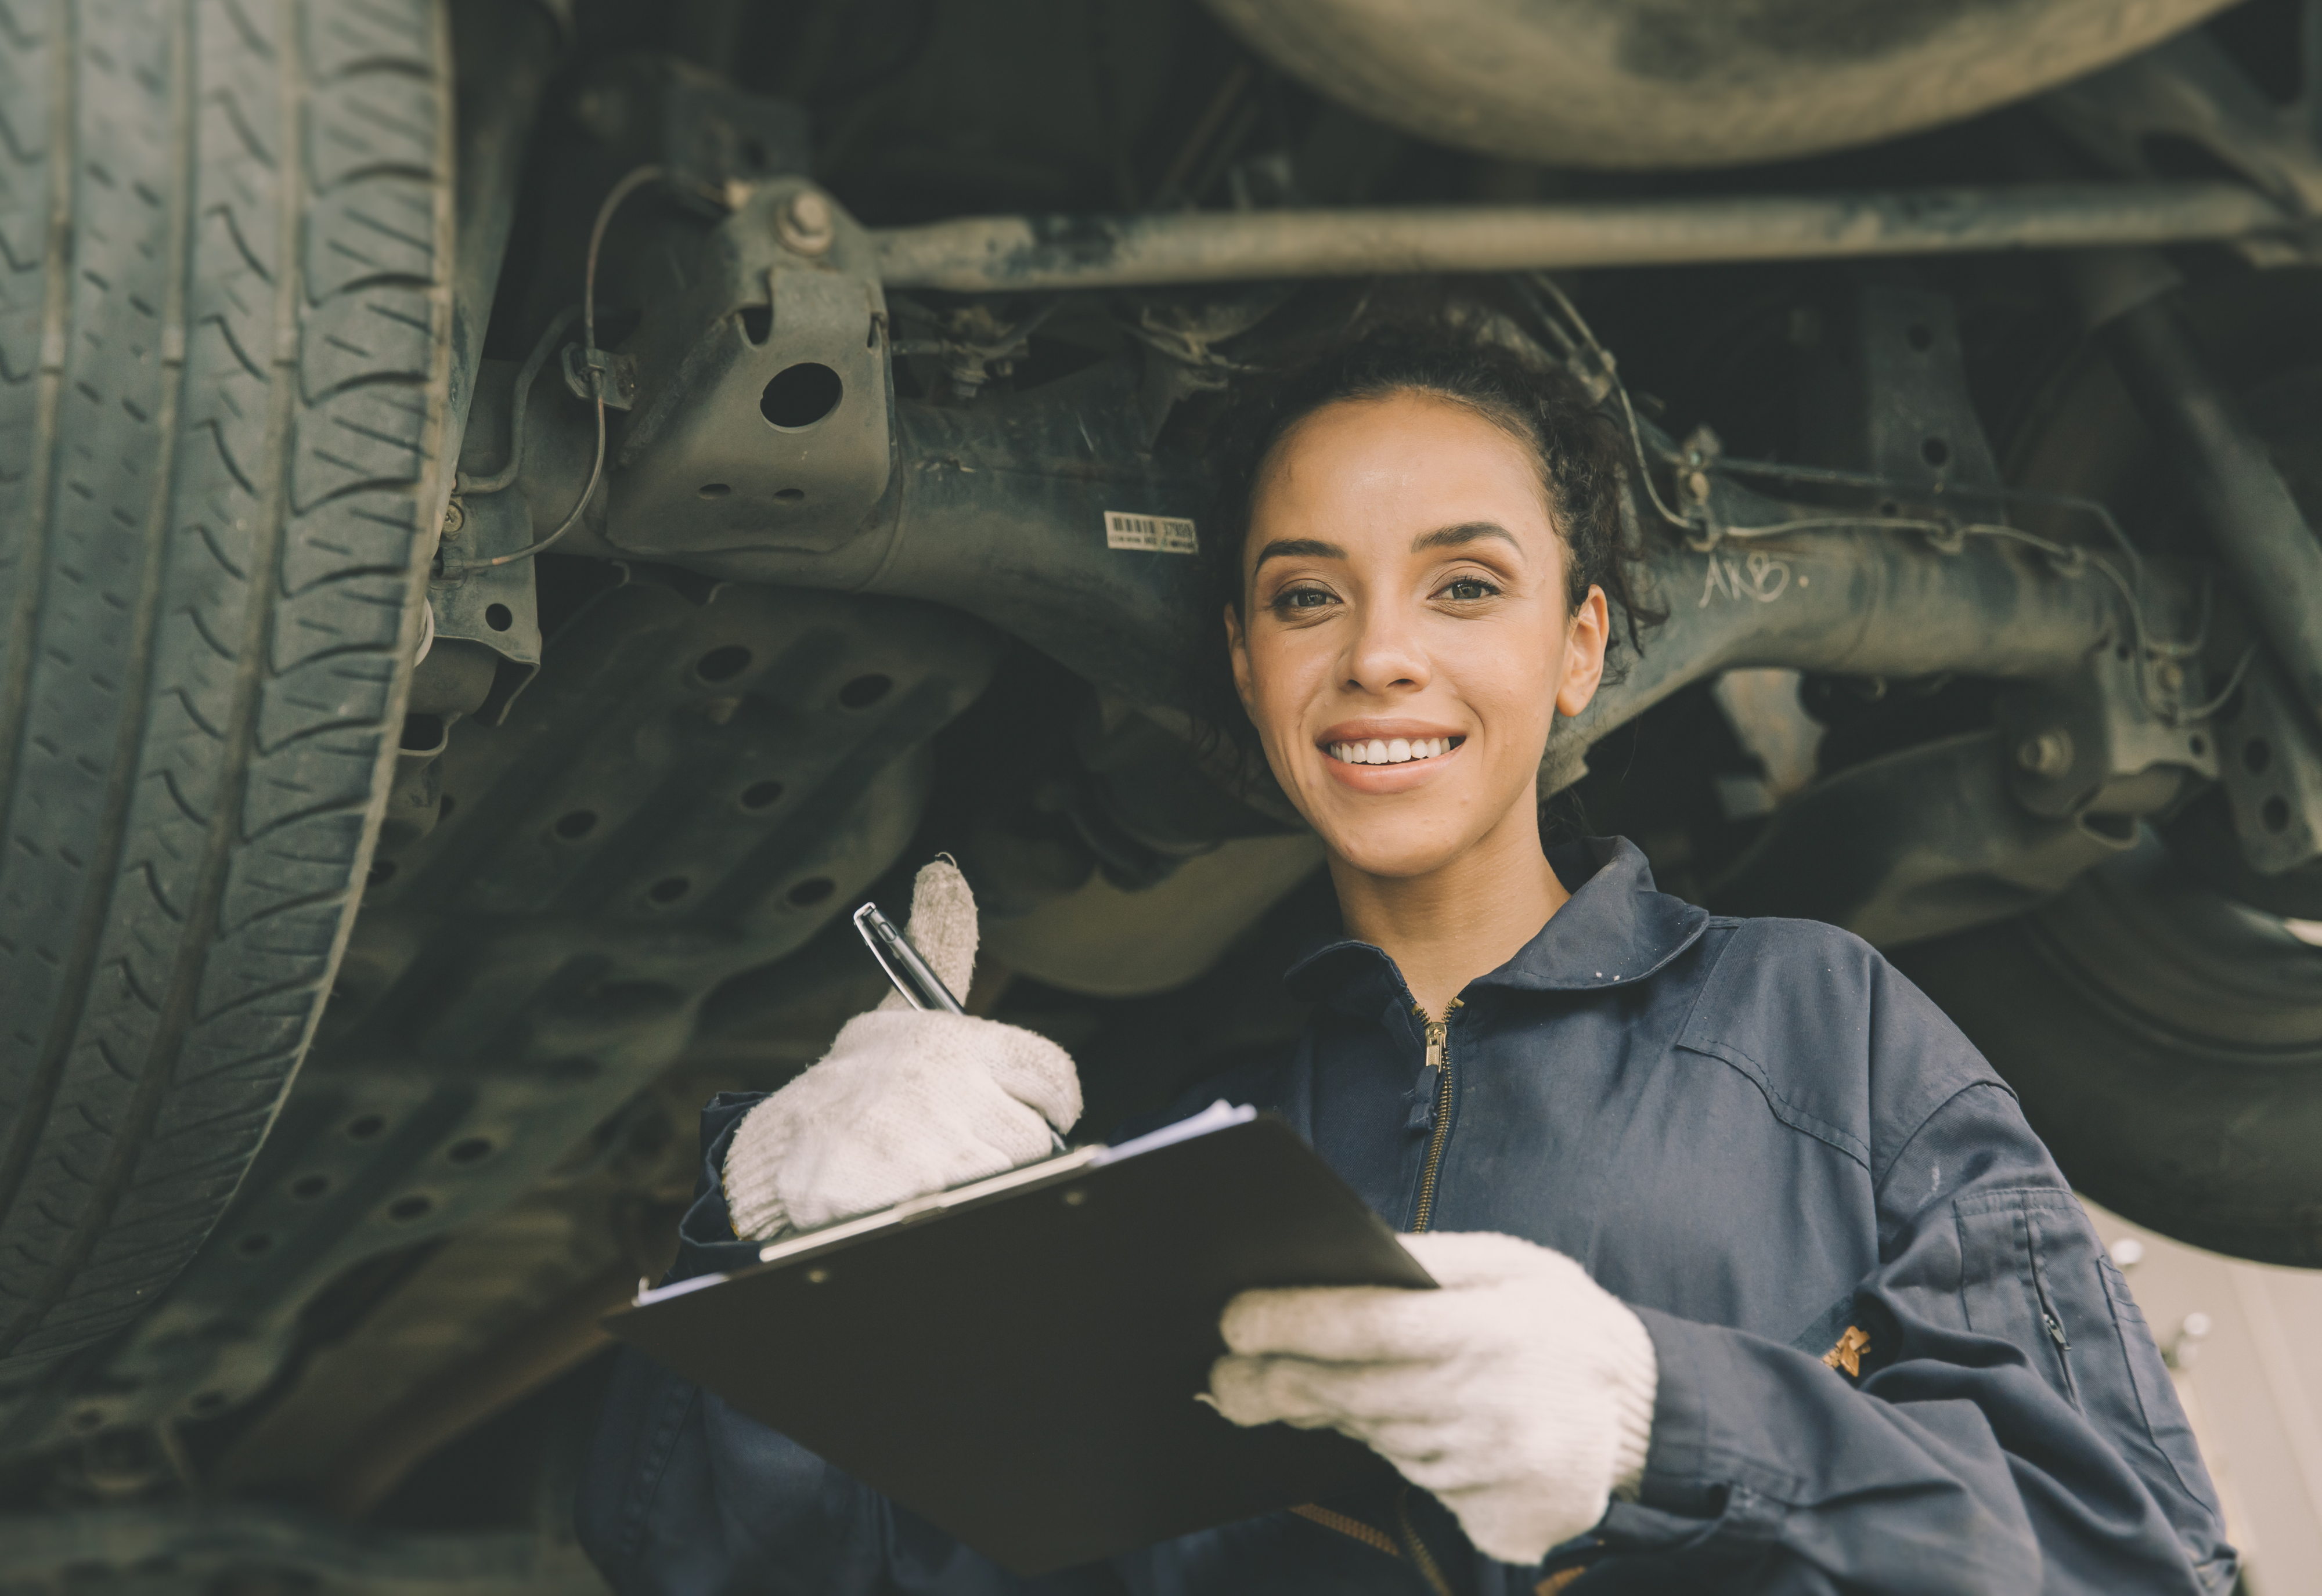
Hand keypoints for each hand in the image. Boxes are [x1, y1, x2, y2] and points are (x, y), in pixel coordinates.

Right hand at [722, 859, 1080, 1238]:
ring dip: (972, 1182)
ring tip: (922, 1167)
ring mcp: (932, 1143)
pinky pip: (973, 1211)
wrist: (779, 1156)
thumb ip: (942, 948)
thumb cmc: (854, 1086)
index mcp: (954, 1039)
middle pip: (1033, 1137)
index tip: (1025, 1111)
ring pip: (1008, 1177)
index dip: (1048, 1102)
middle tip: (947, 1143)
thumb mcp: (900, 1013)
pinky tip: (913, 1195)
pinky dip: (946, 1210)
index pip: (1054, 1075)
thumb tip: (946, 874)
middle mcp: (948, 1084)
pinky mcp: (914, 1196)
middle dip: (997, 1147)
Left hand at [1206, 1231, 1657, 1564]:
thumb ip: (1427, 1261)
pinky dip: (1394, 1451)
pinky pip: (1415, 1482)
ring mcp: (1488, 1473)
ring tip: (1289, 1388)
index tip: (1231, 1320)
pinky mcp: (1493, 1519)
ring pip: (1376, 1440)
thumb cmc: (1565, 1324)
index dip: (1291, 1323)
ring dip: (1330, 1414)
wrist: (1650, 1419)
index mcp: (1489, 1332)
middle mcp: (1485, 1408)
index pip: (1366, 1327)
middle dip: (1275, 1381)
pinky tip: (1396, 1424)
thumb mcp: (1511, 1265)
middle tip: (1221, 1373)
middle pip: (1350, 1394)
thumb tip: (1344, 1258)